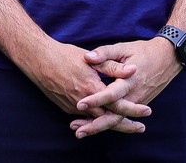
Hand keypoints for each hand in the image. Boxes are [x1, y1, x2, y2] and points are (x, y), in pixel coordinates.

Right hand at [26, 39, 150, 135]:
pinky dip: (95, 119)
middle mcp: (83, 102)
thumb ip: (112, 66)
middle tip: (140, 128)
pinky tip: (102, 118)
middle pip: (109, 119)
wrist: (38, 60)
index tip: (147, 112)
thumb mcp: (90, 58)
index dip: (134, 109)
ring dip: (111, 123)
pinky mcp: (65, 107)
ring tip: (125, 125)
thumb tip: (132, 70)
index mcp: (92, 88)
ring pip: (96, 120)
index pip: (118, 105)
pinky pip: (84, 117)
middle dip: (126, 125)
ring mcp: (73, 107)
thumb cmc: (64, 55)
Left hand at [70, 37, 181, 136]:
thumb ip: (105, 53)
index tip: (80, 104)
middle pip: (114, 116)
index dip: (96, 100)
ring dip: (99, 127)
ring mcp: (137, 103)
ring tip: (80, 132)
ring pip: (117, 120)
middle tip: (77, 131)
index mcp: (129, 81)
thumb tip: (87, 57)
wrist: (167, 59)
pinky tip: (92, 126)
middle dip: (96, 125)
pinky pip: (121, 117)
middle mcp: (134, 96)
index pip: (112, 94)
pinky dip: (107, 123)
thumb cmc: (143, 51)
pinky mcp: (137, 105)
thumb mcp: (123, 48)